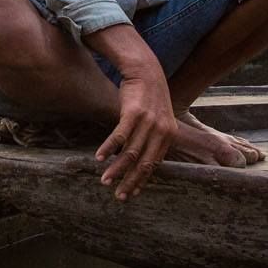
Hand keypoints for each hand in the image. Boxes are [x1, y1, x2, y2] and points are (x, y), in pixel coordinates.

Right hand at [95, 68, 177, 200]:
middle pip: (143, 163)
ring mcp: (147, 123)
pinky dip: (108, 148)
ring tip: (105, 181)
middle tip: (119, 196)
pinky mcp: (133, 113)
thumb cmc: (149, 96)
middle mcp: (161, 131)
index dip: (142, 180)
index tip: (132, 192)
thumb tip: (143, 154)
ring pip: (130, 153)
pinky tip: (99, 158)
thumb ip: (154, 136)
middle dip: (130, 181)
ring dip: (116, 169)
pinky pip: (119, 136)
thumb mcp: (159, 118)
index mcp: (168, 136)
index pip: (154, 164)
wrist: (146, 71)